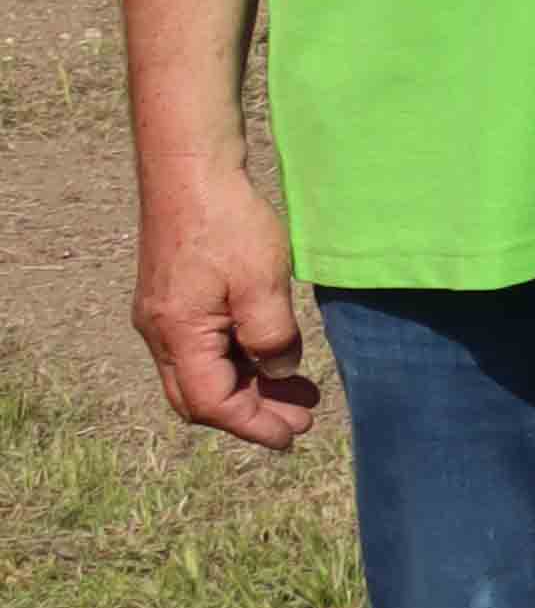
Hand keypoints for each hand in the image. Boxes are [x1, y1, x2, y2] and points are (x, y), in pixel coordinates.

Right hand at [133, 160, 317, 450]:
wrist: (189, 171)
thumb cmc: (228, 222)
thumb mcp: (263, 284)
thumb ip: (272, 337)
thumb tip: (278, 372)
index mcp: (178, 334)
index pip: (212, 403)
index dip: (252, 424)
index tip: (291, 437)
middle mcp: (160, 333)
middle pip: (200, 397)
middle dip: (250, 414)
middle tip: (302, 420)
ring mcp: (164, 317)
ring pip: (202, 373)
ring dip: (248, 388)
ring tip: (299, 394)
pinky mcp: (174, 301)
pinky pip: (203, 349)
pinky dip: (238, 362)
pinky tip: (274, 359)